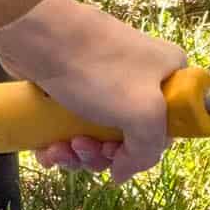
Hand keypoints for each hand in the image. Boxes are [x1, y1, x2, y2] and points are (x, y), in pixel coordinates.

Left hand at [0, 0, 187, 183]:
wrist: (39, 35)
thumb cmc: (97, 68)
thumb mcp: (143, 113)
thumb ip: (147, 150)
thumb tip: (122, 173)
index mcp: (170, 76)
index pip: (169, 128)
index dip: (144, 150)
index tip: (118, 155)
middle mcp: (142, 77)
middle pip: (130, 136)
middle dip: (102, 154)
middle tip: (82, 148)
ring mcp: (108, 81)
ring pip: (99, 135)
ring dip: (79, 153)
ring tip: (59, 149)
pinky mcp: (77, 84)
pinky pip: (76, 125)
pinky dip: (62, 144)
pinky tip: (48, 149)